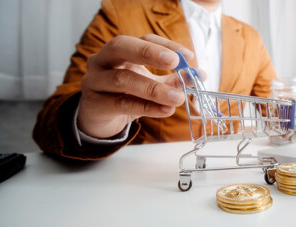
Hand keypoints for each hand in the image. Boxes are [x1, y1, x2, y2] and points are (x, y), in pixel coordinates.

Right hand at [78, 34, 195, 138]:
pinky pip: (121, 103)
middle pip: (121, 47)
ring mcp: (95, 81)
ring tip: (177, 98)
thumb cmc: (126, 95)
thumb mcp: (152, 85)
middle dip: (148, 52)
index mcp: (120, 51)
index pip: (143, 38)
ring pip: (122, 79)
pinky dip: (146, 107)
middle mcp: (103, 60)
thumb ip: (174, 81)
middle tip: (173, 62)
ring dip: (153, 89)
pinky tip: (165, 110)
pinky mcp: (96, 104)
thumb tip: (199, 75)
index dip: (165, 44)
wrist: (100, 119)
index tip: (188, 56)